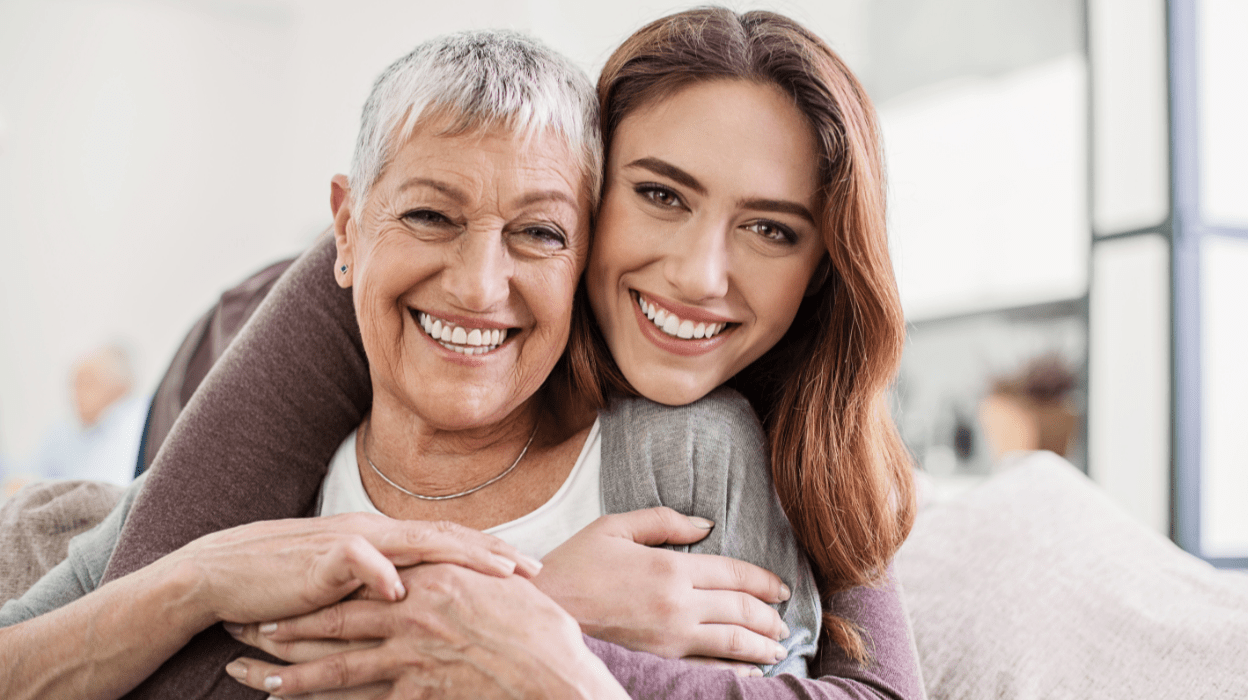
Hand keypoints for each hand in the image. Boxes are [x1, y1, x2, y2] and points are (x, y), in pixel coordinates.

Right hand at [157, 512, 540, 627]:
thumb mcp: (347, 586)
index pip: (448, 542)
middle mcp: (376, 534)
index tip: (530, 569)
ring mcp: (351, 543)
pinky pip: (357, 562)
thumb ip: (385, 587)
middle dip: (494, 554)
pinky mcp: (320, 560)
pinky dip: (382, 574)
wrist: (225, 573)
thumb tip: (425, 602)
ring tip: (497, 571)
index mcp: (385, 539)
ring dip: (460, 556)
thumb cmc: (288, 584)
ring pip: (415, 543)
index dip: (491, 554)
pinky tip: (405, 591)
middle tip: (536, 570)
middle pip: (446, 538)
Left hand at [224, 564, 628, 699]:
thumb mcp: (504, 588)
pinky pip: (359, 699)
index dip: (328, 588)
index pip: (367, 583)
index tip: (296, 591)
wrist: (555, 676)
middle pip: (338, 620)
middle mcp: (413, 611)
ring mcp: (411, 652)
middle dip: (290, 625)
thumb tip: (453, 573)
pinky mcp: (416, 689)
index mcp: (434, 578)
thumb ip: (470, 575)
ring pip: (336, 663)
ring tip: (249, 676)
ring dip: (288, 670)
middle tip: (248, 628)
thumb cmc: (542, 633)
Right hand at [533, 507, 792, 665]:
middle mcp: (678, 604)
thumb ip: (664, 522)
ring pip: (732, 642)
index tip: (782, 588)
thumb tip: (706, 524)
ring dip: (762, 644)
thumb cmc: (576, 563)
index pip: (734, 574)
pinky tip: (748, 669)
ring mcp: (670, 638)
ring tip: (778, 645)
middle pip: (741, 610)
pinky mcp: (659, 660)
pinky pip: (707, 667)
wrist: (545, 606)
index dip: (764, 581)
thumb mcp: (616, 526)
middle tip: (784, 619)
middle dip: (770, 616)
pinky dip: (733, 668)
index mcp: (671, 567)